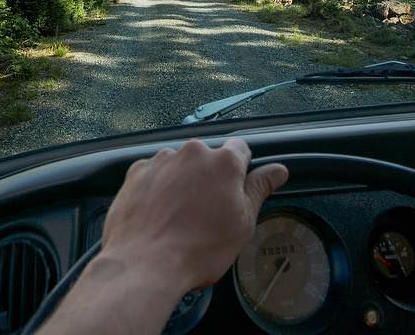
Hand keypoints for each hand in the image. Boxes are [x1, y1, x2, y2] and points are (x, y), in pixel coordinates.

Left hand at [100, 138, 288, 295]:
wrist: (145, 264)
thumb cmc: (199, 249)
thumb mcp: (242, 223)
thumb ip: (259, 189)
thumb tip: (278, 170)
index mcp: (224, 162)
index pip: (240, 149)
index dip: (240, 170)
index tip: (235, 190)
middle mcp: (192, 152)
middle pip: (207, 158)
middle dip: (209, 178)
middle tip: (206, 212)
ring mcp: (161, 161)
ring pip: (179, 165)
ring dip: (182, 182)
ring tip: (178, 217)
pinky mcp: (136, 173)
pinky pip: (153, 174)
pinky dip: (157, 188)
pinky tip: (158, 215)